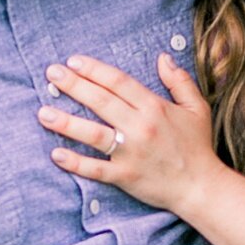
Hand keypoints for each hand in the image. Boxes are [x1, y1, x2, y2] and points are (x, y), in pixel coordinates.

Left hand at [38, 52, 221, 214]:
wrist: (201, 187)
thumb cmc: (197, 147)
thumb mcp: (196, 108)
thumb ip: (179, 80)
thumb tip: (162, 57)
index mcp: (154, 108)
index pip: (118, 82)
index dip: (94, 70)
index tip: (73, 62)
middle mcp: (140, 127)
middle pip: (101, 101)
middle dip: (73, 85)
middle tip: (51, 74)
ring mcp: (130, 153)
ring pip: (93, 134)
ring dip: (66, 122)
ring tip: (43, 112)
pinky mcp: (125, 176)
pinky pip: (96, 169)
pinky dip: (76, 163)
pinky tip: (56, 154)